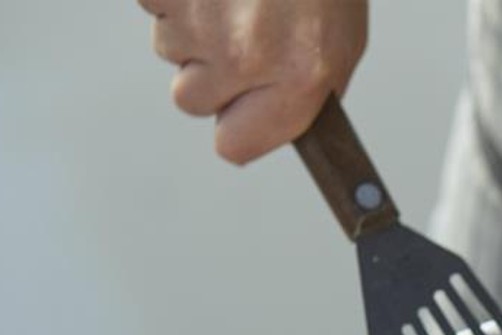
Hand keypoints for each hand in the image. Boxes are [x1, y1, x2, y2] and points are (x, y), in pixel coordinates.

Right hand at [140, 0, 367, 164]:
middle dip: (209, 72)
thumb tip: (269, 123)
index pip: (234, 145)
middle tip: (240, 30)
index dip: (236, 127)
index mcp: (296, 76)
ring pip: (169, 47)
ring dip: (193, 23)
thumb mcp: (342, 40)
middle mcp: (243, 52)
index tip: (241, 111)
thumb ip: (305, 93)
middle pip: (191, 99)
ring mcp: (197, 14)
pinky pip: (151, 3)